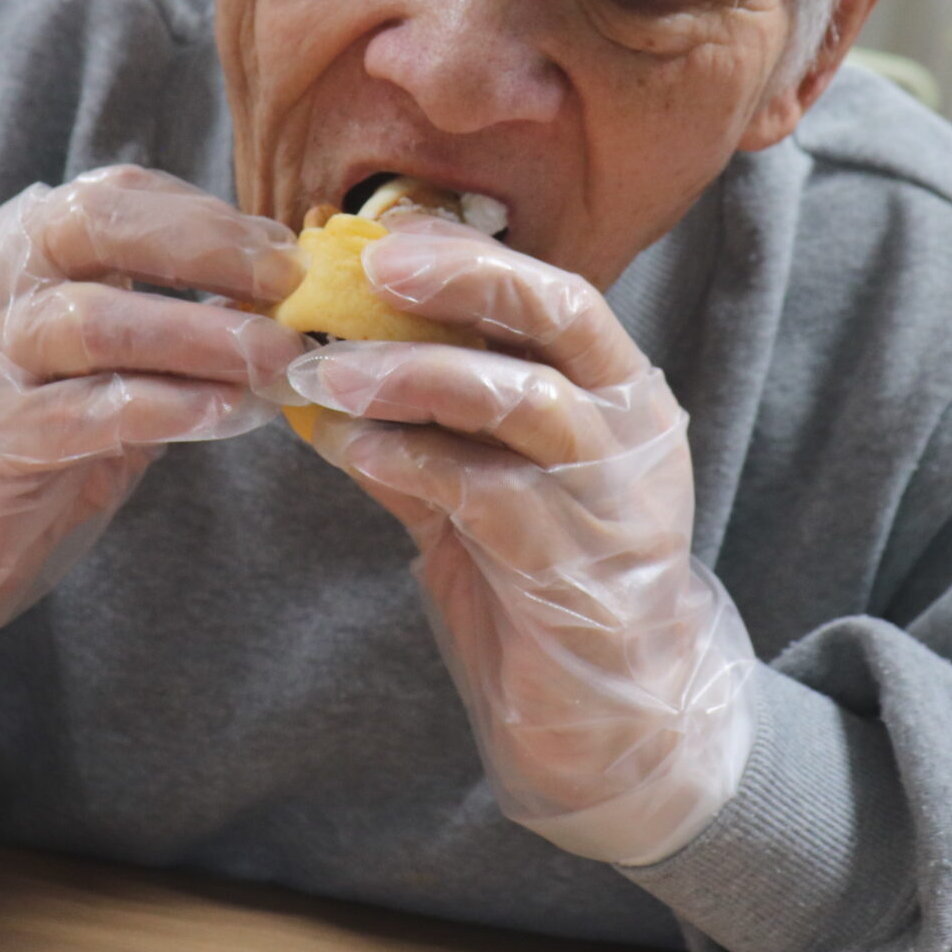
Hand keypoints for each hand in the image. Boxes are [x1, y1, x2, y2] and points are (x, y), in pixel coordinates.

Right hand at [0, 165, 305, 699]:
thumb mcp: (78, 363)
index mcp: (4, 251)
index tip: (278, 248)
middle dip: (205, 248)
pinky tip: (226, 414)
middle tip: (286, 282)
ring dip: (201, 335)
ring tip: (276, 358)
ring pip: (93, 321)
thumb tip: (270, 298)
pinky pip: (82, 415)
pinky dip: (165, 408)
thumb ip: (154, 322)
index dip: (203, 216)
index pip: (108, 198)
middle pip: (95, 230)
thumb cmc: (8, 438)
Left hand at [286, 222, 755, 864]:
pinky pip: (488, 494)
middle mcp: (628, 430)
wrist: (612, 721)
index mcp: (614, 394)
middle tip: (369, 265)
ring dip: (416, 373)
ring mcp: (611, 498)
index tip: (386, 229)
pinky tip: (349, 447)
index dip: (474, 253)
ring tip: (328, 371)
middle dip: (465, 277)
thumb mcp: (475, 492)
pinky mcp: (577, 568)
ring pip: (522, 400)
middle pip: (560, 316)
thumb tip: (322, 367)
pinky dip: (412, 460)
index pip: (555, 294)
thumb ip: (422, 430)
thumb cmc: (541, 588)